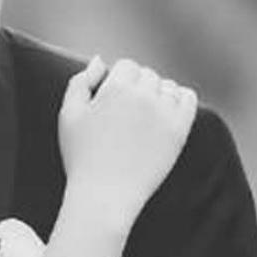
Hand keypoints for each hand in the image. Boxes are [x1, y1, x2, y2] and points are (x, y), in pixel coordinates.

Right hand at [58, 57, 196, 223]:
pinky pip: (187, 98)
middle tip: (123, 115)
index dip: (116, 82)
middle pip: (147, 75)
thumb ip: (80, 82)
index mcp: (116, 88)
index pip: (126, 66)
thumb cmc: (82, 156)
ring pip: (167, 86)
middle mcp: (144, 95)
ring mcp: (165, 112)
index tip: (109, 102)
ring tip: (141, 117)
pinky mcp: (179, 130)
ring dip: (156, 94)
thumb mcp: (68, 116)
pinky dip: (178, 99)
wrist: (105, 195)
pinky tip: (164, 114)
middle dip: (136, 88)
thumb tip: (101, 61)